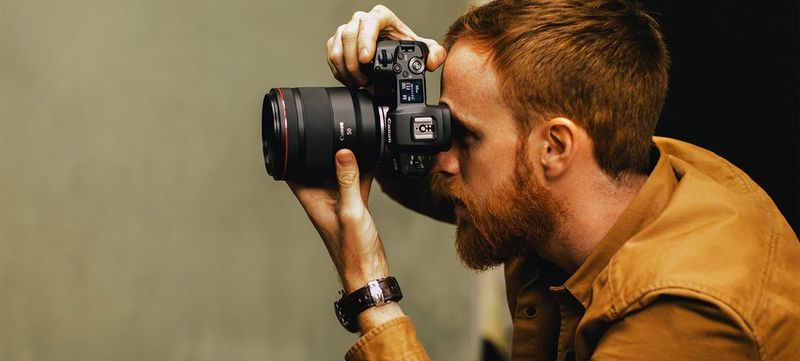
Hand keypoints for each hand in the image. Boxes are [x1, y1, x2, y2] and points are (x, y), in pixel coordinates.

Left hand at [289, 149, 404, 332]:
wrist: (369, 272)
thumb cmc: (352, 251)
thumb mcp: (351, 210)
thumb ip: (347, 180)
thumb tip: (342, 152)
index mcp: (313, 199)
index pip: (293, 171)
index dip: (292, 153)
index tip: (295, 134)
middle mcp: (323, 199)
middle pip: (317, 167)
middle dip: (322, 149)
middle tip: (329, 128)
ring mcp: (339, 202)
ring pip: (339, 173)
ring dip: (345, 159)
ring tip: (352, 139)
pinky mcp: (355, 206)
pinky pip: (357, 182)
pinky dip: (362, 171)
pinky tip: (372, 159)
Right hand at [326, 5, 447, 87]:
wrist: (390, 53)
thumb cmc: (403, 46)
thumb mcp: (422, 50)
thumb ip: (434, 54)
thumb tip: (430, 62)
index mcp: (381, 17)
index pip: (368, 23)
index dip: (365, 40)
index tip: (365, 59)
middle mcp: (361, 20)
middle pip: (348, 36)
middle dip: (354, 63)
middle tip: (364, 81)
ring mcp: (347, 30)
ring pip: (337, 47)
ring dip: (346, 69)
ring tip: (359, 83)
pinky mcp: (337, 42)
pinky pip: (331, 54)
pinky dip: (338, 70)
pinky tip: (350, 80)